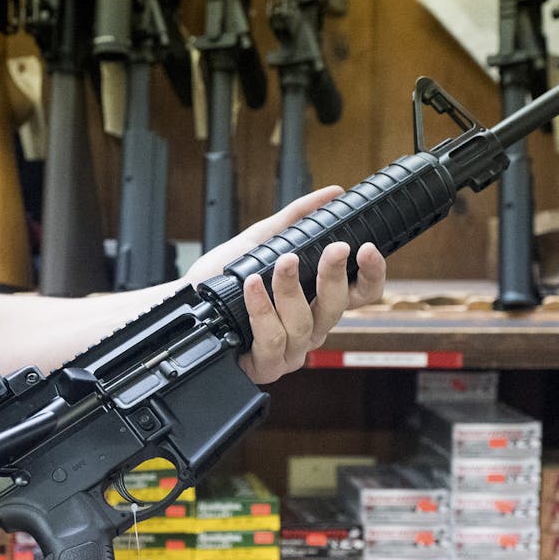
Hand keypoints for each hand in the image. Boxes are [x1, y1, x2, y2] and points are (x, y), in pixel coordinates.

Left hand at [184, 186, 387, 383]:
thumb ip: (296, 218)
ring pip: (303, 323)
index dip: (372, 273)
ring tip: (281, 262)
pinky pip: (272, 339)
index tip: (368, 248)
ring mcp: (290, 350)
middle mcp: (310, 328)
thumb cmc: (223, 279)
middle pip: (338, 307)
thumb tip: (332, 194)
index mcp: (317, 302)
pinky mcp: (266, 365)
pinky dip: (263, 310)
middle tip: (335, 249)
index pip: (360, 293)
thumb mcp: (261, 241)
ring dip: (292, 288)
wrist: (186, 304)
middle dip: (335, 275)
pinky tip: (253, 286)